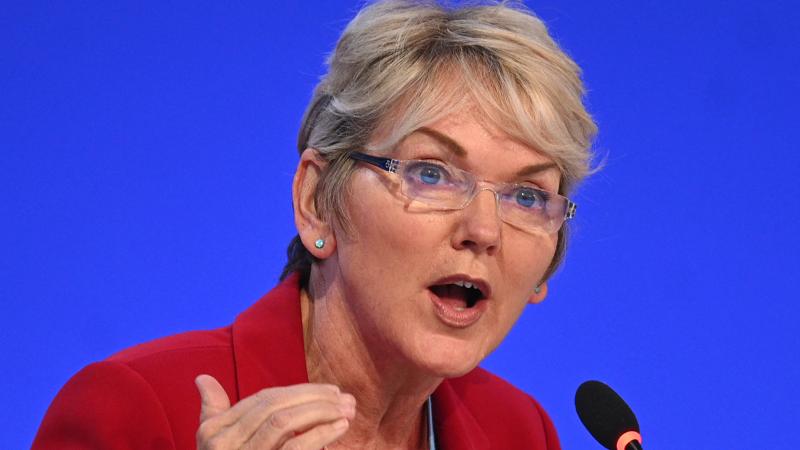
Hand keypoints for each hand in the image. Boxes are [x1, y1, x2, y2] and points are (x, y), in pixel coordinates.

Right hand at [195, 374, 354, 448]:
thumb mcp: (217, 446)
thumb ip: (215, 411)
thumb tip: (202, 377)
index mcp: (213, 433)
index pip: (263, 400)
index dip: (298, 392)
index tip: (329, 390)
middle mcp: (224, 445)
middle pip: (275, 406)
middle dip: (314, 397)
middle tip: (345, 397)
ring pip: (284, 421)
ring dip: (321, 410)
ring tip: (348, 409)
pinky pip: (297, 446)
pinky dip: (321, 431)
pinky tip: (340, 426)